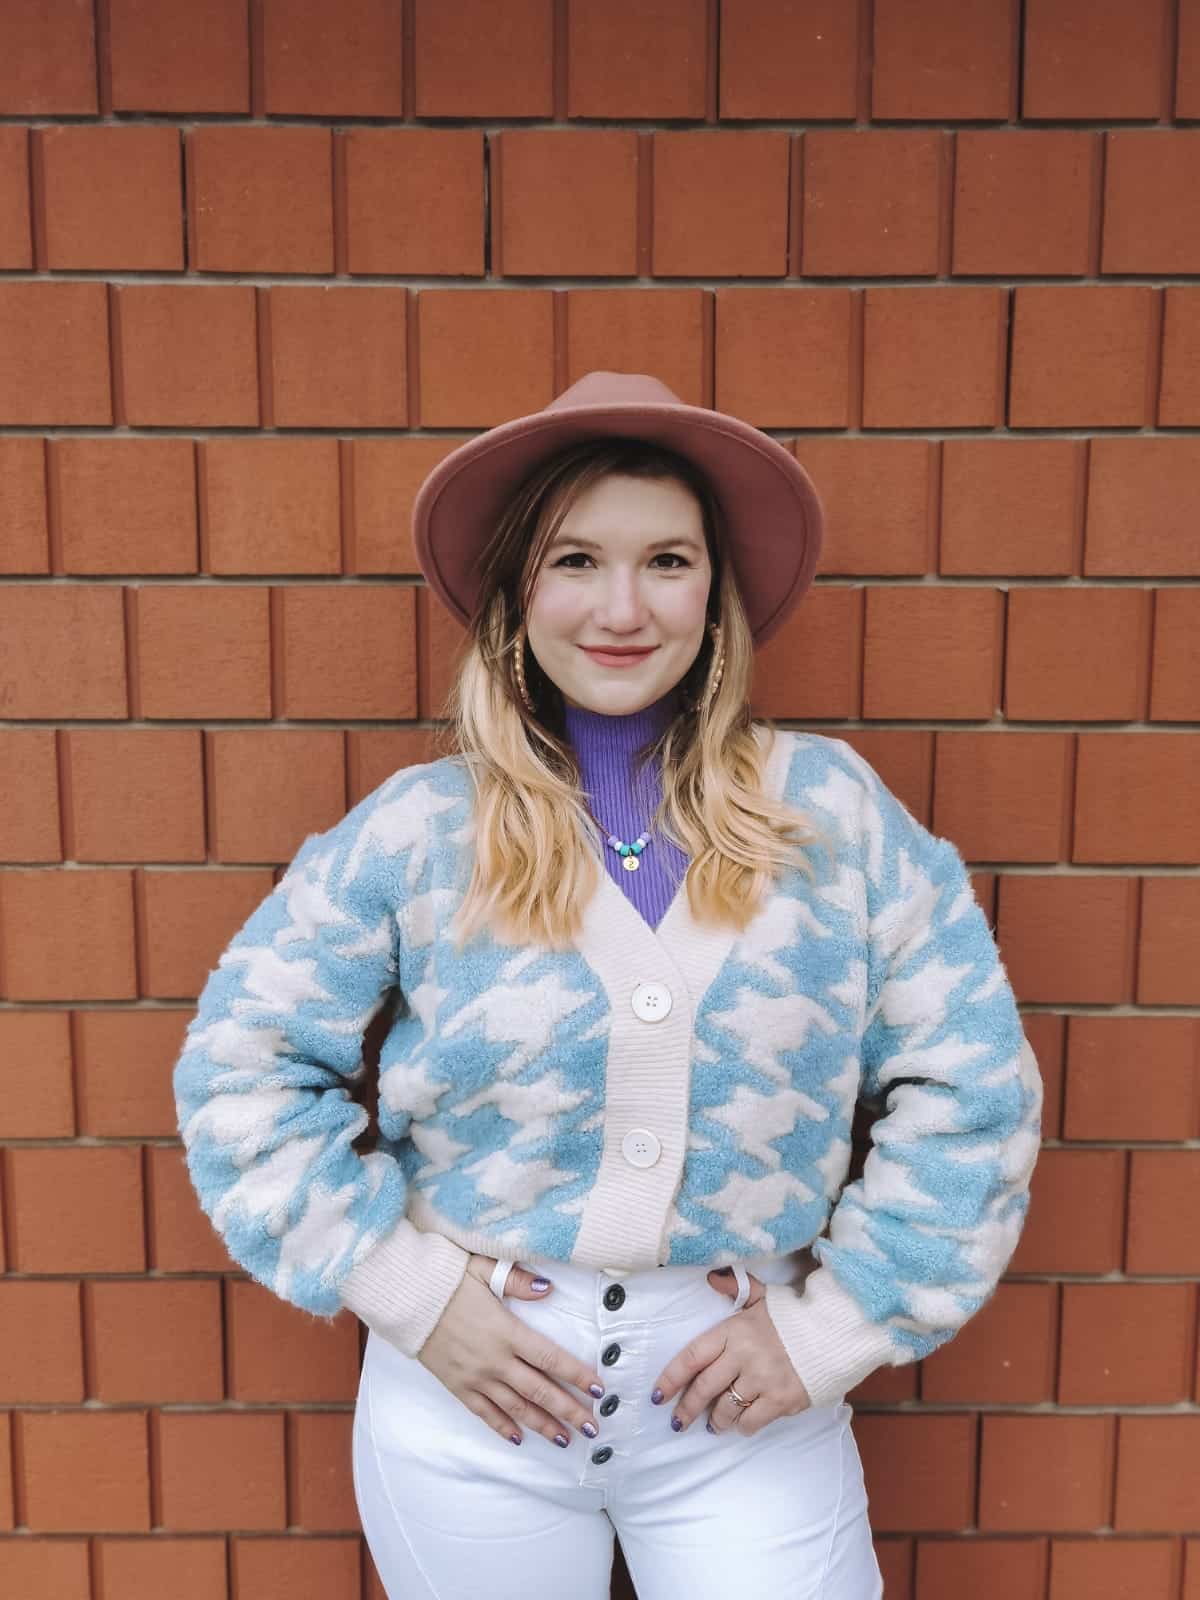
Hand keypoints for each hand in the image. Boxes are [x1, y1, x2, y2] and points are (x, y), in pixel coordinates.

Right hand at [417, 1254, 606, 1449]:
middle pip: (540, 1390)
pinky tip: (519, 1438)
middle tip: (593, 1426)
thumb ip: (518, 1281)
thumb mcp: (483, 1269)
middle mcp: (495, 1360)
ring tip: (566, 1439)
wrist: (406, 1301)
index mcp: (507, 1331)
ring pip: (516, 1407)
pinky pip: (484, 1412)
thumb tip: (548, 1288)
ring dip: (543, 1424)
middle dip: (569, 1410)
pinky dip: (503, 1427)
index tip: (599, 1390)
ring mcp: (475, 1377)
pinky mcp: (457, 1386)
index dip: (577, 1375)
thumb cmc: (447, 1280)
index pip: (550, 1359)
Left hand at [649, 1267, 811, 1436]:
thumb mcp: (762, 1297)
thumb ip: (735, 1289)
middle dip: (687, 1409)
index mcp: (733, 1330)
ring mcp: (762, 1380)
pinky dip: (743, 1426)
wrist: (832, 1332)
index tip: (658, 1395)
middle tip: (677, 1423)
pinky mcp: (781, 1400)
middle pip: (704, 1388)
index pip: (693, 1356)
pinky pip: (752, 1421)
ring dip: (716, 1420)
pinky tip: (741, 1425)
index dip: (672, 1377)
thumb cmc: (793, 1316)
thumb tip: (710, 1278)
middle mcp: (743, 1356)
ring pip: (727, 1408)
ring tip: (714, 1424)